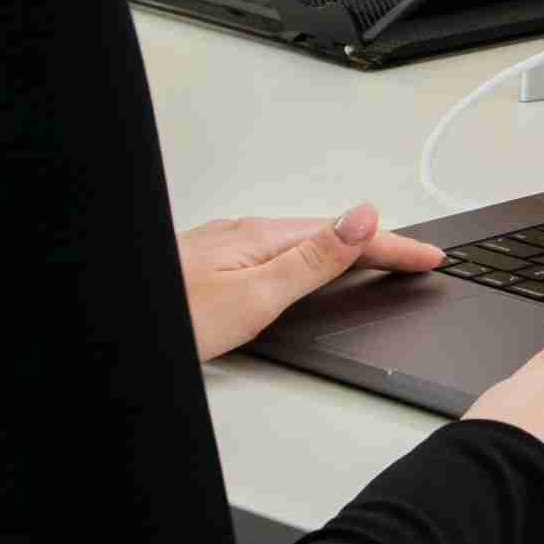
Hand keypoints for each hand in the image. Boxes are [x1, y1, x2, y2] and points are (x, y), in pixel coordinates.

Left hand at [180, 204, 445, 360]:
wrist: (113, 326)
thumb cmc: (173, 320)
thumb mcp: (255, 297)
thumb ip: (312, 259)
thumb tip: (361, 217)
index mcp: (262, 238)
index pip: (347, 235)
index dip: (394, 248)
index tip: (429, 257)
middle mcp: (245, 234)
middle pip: (329, 233)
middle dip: (378, 243)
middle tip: (416, 257)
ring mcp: (227, 247)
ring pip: (303, 242)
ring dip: (346, 249)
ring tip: (378, 256)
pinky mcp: (214, 264)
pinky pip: (279, 252)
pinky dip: (312, 257)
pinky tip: (309, 267)